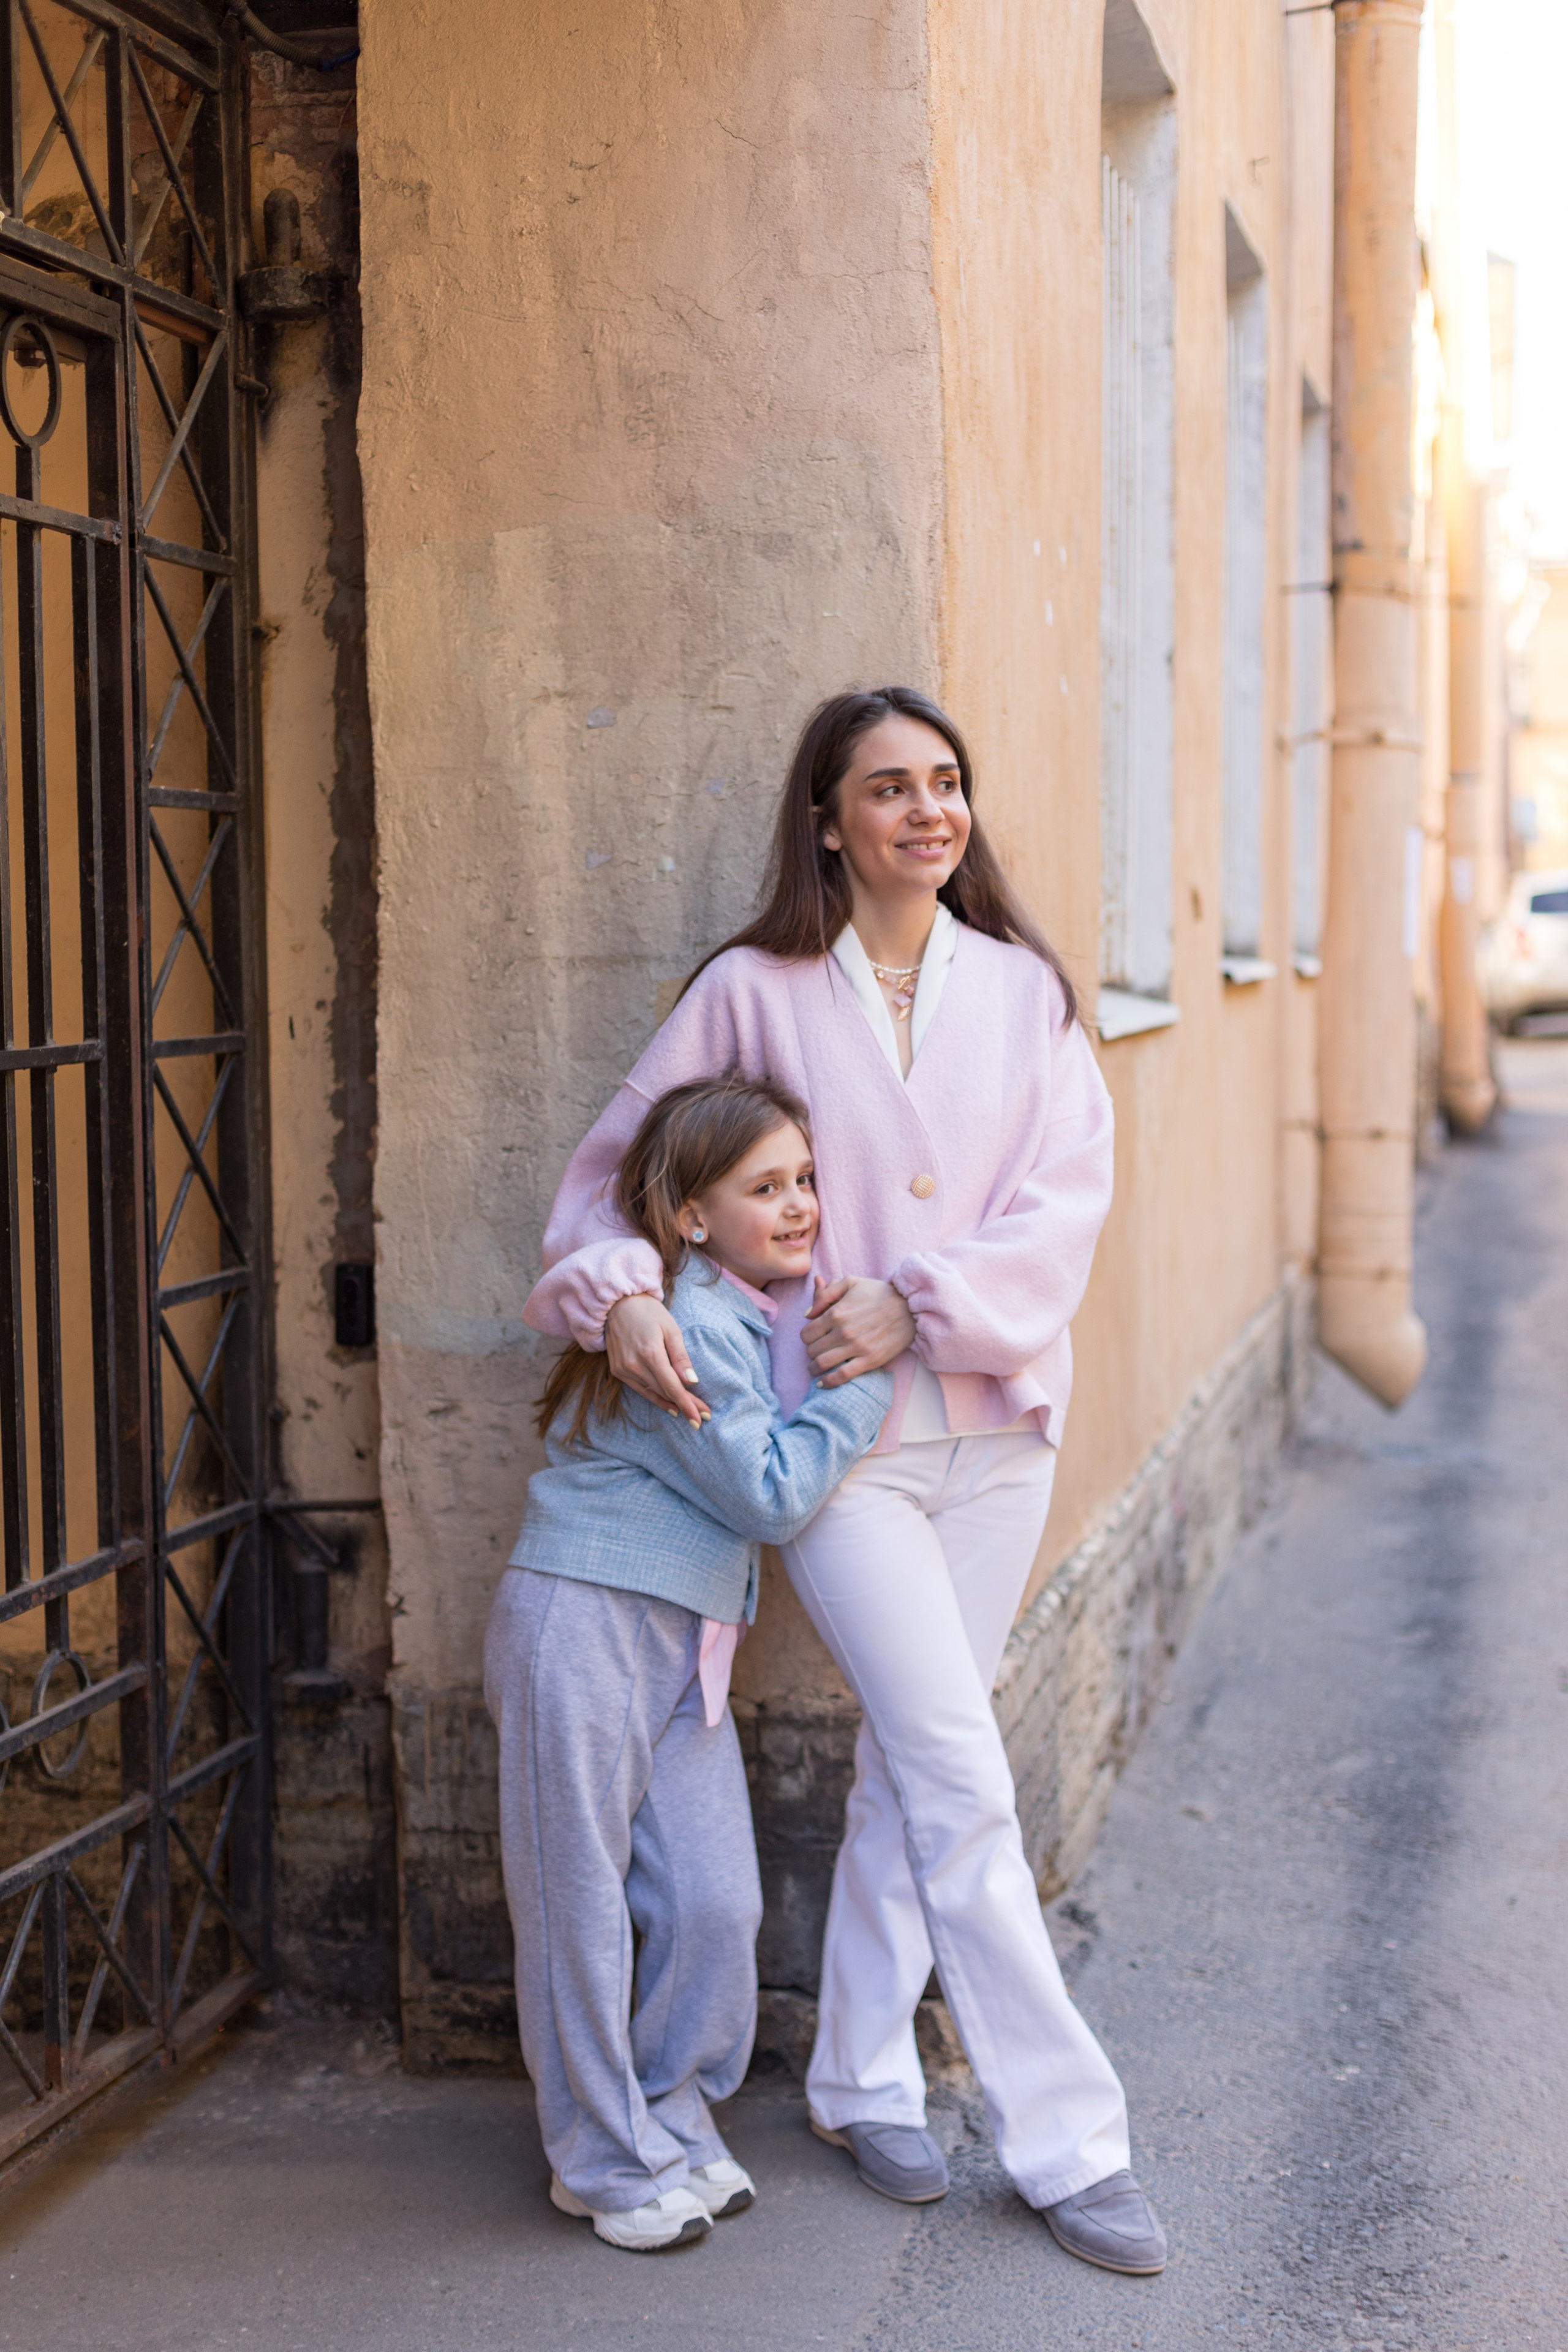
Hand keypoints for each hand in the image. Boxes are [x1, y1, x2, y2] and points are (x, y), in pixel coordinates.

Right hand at [604, 1294, 709, 1425]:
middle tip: (704, 1416)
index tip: (701, 1418)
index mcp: (650, 1353)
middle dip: (685, 1405)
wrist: (616, 1304)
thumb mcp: (671, 1329)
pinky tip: (669, 1406)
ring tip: (690, 1414)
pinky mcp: (617, 1370)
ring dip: (672, 1405)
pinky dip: (655, 1398)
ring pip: (652, 1393)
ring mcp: (623, 1369)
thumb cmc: (648, 1312)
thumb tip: (692, 1382)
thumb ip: (681, 1357)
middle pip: (664, 1392)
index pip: (672, 1386)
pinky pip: (640, 1389)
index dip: (688, 1404)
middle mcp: (634, 1365)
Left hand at [802, 1275, 915, 1386]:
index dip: (807, 1337)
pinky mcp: (869, 1360)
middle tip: (816, 1353)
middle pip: (812, 1350)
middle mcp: (843, 1331)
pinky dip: (829, 1382)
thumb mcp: (851, 1283)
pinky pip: (842, 1376)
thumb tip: (807, 1314)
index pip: (806, 1334)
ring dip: (814, 1369)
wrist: (910, 1307)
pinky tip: (823, 1383)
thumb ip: (825, 1294)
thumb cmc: (879, 1293)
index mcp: (836, 1313)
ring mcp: (856, 1347)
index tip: (813, 1339)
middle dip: (810, 1353)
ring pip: (822, 1364)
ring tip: (815, 1369)